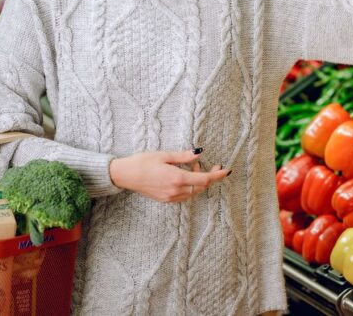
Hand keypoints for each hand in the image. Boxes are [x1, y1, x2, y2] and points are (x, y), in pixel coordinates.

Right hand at [109, 150, 229, 202]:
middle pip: (201, 187)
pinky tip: (185, 176)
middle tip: (210, 165)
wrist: (125, 175)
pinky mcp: (166, 200)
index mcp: (177, 178)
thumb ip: (184, 156)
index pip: (204, 180)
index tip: (226, 171)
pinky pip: (185, 195)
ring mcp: (171, 197)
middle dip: (209, 177)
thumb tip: (199, 153)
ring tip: (194, 167)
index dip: (217, 175)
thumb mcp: (164, 155)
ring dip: (198, 181)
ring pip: (193, 192)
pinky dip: (190, 187)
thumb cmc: (143, 162)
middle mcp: (175, 190)